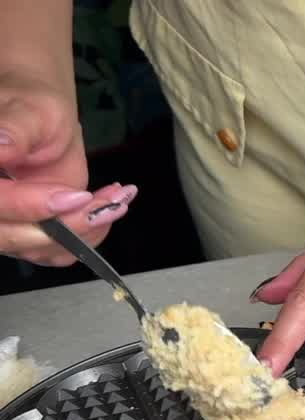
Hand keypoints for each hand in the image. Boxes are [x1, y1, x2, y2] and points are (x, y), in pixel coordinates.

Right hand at [0, 69, 135, 265]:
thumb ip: (14, 130)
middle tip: (109, 204)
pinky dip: (91, 233)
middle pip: (12, 236)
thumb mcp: (28, 111)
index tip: (74, 196)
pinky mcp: (31, 232)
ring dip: (86, 230)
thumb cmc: (31, 107)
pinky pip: (60, 250)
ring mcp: (6, 223)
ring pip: (40, 248)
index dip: (28, 206)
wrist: (43, 119)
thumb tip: (1, 146)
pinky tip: (110, 205)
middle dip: (68, 225)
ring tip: (117, 199)